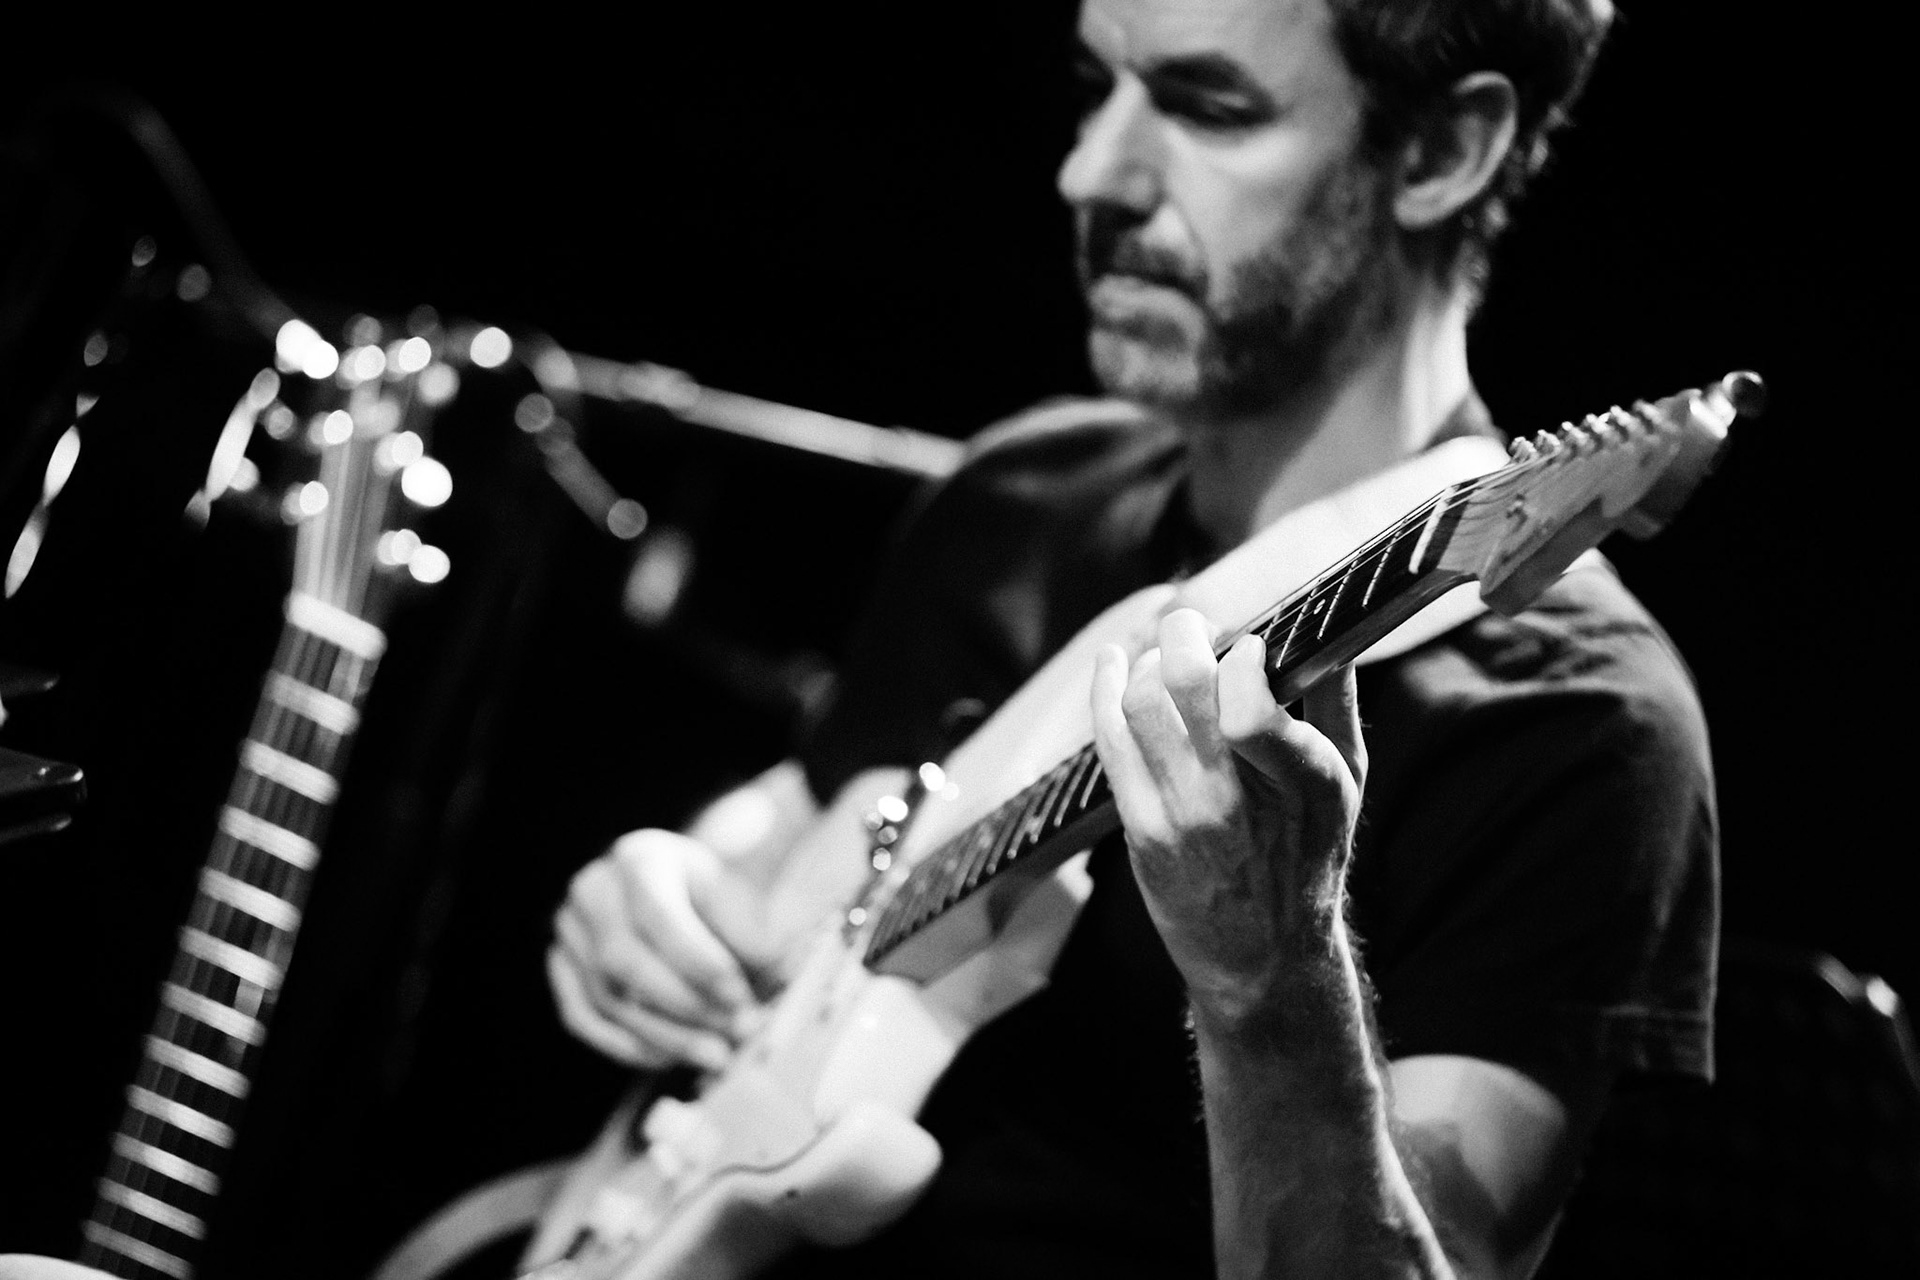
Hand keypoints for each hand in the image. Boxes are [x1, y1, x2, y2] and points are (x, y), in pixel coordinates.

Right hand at [549, 829, 775, 1070]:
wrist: (679, 887)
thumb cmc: (712, 894)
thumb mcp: (738, 895)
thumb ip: (751, 931)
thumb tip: (774, 970)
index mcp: (639, 858)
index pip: (657, 914)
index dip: (697, 961)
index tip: (739, 995)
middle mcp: (593, 890)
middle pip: (623, 961)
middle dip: (684, 1006)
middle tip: (735, 1032)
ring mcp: (569, 930)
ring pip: (605, 997)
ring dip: (664, 1035)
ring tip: (715, 1054)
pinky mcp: (560, 967)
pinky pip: (583, 1017)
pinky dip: (626, 1045)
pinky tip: (669, 1057)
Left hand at [1089, 608, 1365, 1024]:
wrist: (1264, 958)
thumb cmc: (1310, 858)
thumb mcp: (1347, 783)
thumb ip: (1337, 700)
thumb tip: (1329, 625)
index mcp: (1304, 782)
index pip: (1248, 701)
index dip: (1243, 654)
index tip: (1250, 646)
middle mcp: (1236, 801)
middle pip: (1183, 684)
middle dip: (1184, 633)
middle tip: (1196, 628)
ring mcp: (1181, 818)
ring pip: (1138, 704)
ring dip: (1145, 661)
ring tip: (1161, 657)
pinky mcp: (1141, 831)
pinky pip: (1110, 742)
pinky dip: (1105, 691)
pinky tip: (1113, 666)